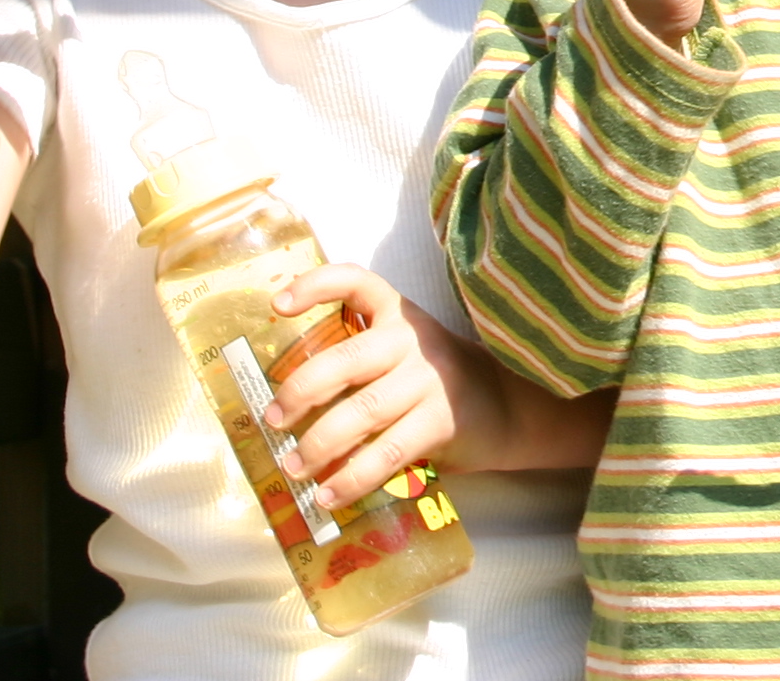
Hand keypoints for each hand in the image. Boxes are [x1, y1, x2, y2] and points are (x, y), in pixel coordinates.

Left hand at [261, 266, 460, 512]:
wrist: (507, 406)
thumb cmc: (434, 381)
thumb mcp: (402, 355)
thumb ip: (357, 366)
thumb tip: (286, 412)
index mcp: (398, 315)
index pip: (357, 283)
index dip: (316, 287)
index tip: (279, 306)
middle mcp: (413, 340)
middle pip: (346, 360)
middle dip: (300, 392)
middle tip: (273, 422)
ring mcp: (430, 380)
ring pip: (362, 411)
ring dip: (318, 445)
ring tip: (292, 468)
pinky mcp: (441, 420)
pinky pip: (387, 452)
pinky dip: (352, 478)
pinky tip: (329, 495)